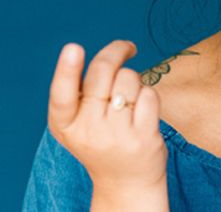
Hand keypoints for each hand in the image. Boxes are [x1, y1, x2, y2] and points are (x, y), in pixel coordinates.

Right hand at [48, 40, 167, 204]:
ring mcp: (116, 135)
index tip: (73, 48)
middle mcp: (87, 130)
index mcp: (65, 124)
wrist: (126, 181)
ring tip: (131, 101)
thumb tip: (115, 50)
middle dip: (118, 50)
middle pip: (103, 72)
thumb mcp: (82, 122)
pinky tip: (144, 112)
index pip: (62, 95)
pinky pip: (150, 94)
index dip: (66, 70)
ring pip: (129, 78)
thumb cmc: (103, 139)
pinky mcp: (142, 137)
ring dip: (135, 81)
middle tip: (128, 47)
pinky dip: (150, 95)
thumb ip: (85, 92)